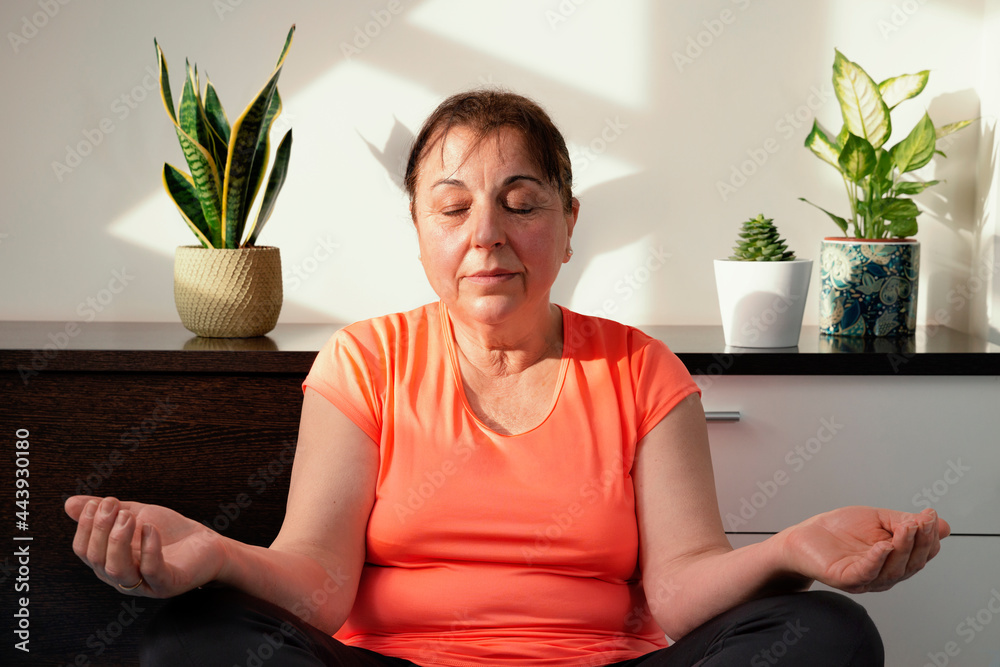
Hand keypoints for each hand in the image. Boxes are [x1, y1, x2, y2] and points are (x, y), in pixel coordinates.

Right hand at [65, 495, 227, 597]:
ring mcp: (144, 584)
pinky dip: (148, 549)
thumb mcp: (135, 515)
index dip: (86, 526)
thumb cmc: (169, 532)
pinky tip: (150, 528)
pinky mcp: (167, 584)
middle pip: (96, 558)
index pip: (83, 550)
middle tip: (114, 505)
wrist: (207, 545)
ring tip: (129, 516)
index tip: (100, 501)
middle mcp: (121, 577)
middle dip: (101, 528)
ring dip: (118, 540)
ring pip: (117, 570)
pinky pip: (152, 572)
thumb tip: (69, 504)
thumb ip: (106, 511)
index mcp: (108, 562)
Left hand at [781, 506, 949, 593]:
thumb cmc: (839, 530)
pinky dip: (877, 560)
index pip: (922, 553)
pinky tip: (884, 546)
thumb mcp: (877, 519)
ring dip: (903, 548)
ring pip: (893, 569)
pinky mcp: (846, 579)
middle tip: (921, 522)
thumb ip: (905, 522)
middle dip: (920, 542)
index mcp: (895, 560)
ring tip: (907, 527)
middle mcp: (884, 574)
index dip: (929, 536)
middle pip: (912, 563)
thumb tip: (941, 524)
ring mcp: (866, 579)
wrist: (803, 537)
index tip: (929, 516)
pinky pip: (866, 573)